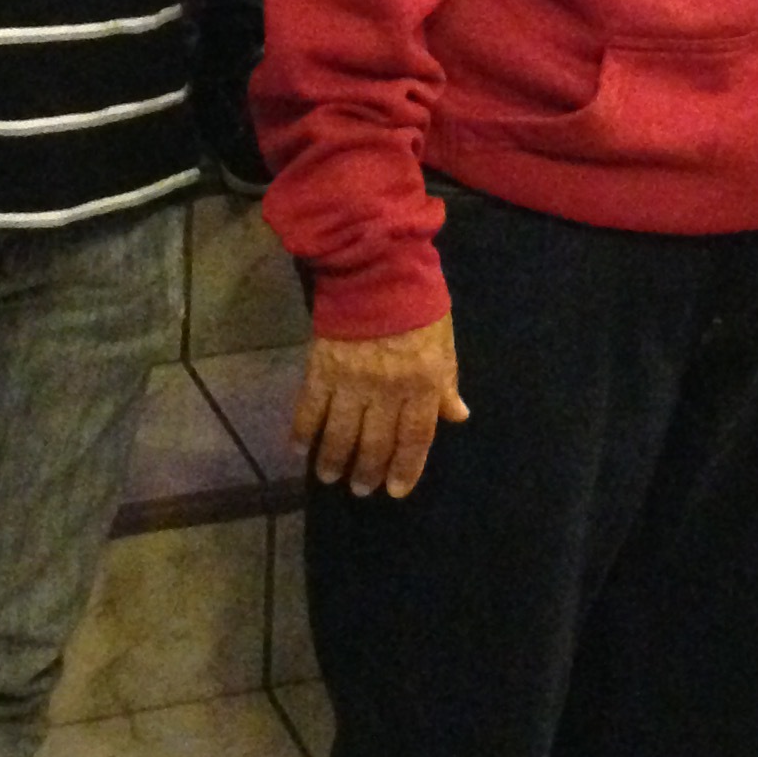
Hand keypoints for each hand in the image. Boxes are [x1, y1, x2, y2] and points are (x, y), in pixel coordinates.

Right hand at [290, 313, 468, 500]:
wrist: (377, 266)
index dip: (406, 469)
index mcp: (422, 384)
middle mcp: (388, 390)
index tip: (395, 490)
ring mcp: (352, 381)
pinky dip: (303, 432)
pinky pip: (310, 409)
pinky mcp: (322, 368)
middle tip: (360, 489)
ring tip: (329, 476)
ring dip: (334, 460)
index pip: (415, 439)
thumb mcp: (443, 341)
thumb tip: (457, 416)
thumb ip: (447, 381)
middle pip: (376, 444)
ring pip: (341, 435)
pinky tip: (300, 449)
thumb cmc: (418, 303)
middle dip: (367, 472)